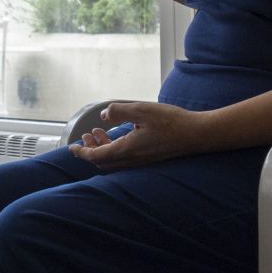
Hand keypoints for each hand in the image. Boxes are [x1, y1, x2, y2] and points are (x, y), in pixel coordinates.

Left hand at [69, 101, 214, 169]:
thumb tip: (103, 116)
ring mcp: (142, 161)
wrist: (198, 134)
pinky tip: (120, 135)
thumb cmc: (172, 121)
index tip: (72, 147)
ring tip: (97, 133)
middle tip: (86, 137)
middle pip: (103, 162)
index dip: (82, 153)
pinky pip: (126, 159)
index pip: (97, 157)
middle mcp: (133, 160)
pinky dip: (115, 149)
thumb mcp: (142, 110)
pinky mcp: (150, 158)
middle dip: (90, 151)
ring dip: (103, 149)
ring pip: (114, 161)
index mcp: (127, 150)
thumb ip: (119, 111)